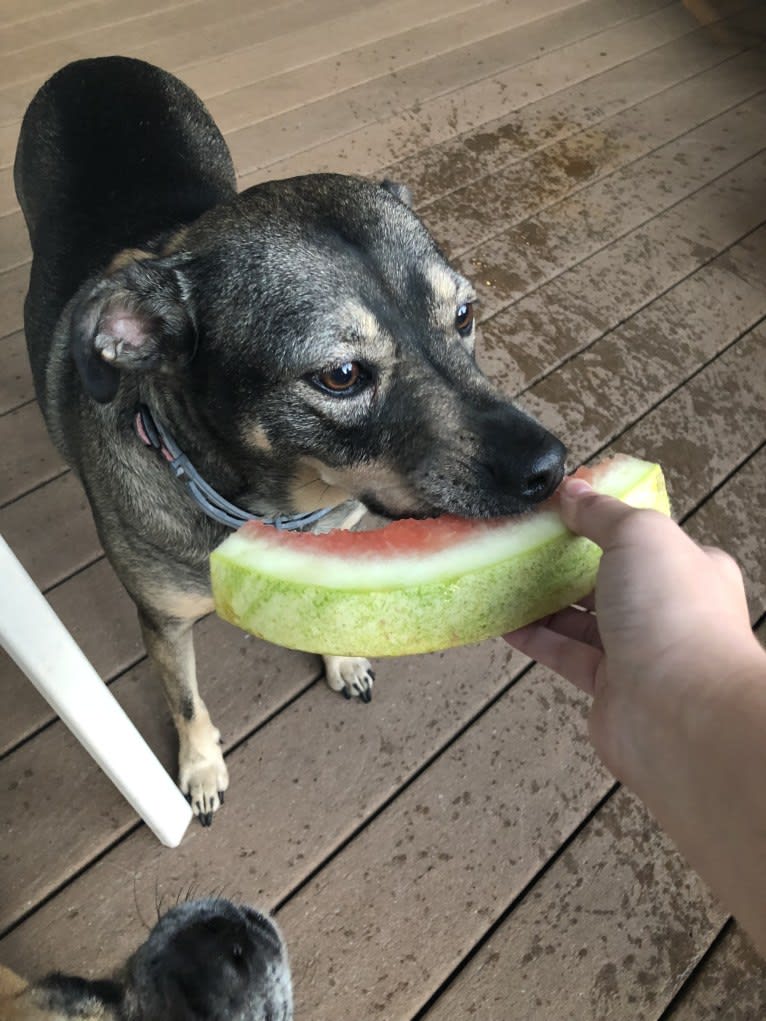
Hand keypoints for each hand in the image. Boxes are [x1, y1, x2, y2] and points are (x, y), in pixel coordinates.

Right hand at [505, 476, 758, 783]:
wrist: (681, 714)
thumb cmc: (672, 613)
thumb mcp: (639, 536)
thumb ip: (601, 513)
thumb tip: (571, 491)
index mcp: (689, 567)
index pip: (642, 537)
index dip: (602, 521)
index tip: (559, 509)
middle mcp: (667, 608)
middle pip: (608, 577)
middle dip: (567, 561)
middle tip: (523, 541)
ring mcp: (638, 650)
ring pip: (583, 618)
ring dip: (544, 600)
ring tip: (503, 576)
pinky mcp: (608, 685)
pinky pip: (564, 653)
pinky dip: (535, 637)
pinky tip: (502, 621)